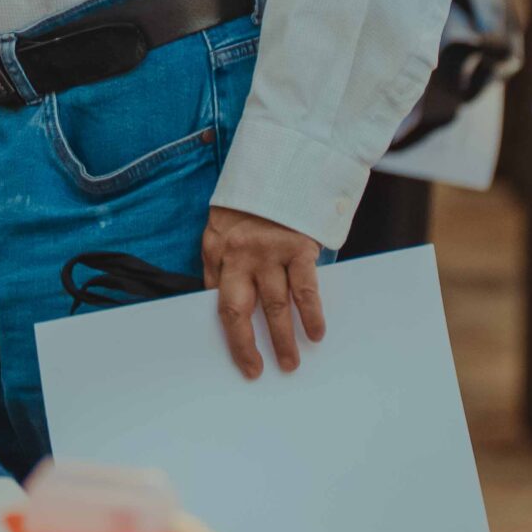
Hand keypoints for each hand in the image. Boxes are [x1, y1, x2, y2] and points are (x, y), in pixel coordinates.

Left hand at [201, 204, 325, 379]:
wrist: (282, 161)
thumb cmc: (250, 201)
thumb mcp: (222, 227)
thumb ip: (220, 262)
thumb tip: (219, 301)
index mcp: (215, 249)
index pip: (216, 300)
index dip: (225, 331)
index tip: (235, 355)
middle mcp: (238, 254)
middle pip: (238, 311)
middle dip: (247, 346)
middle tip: (257, 370)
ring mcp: (269, 252)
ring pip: (275, 306)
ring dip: (283, 338)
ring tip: (291, 361)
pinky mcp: (298, 247)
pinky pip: (305, 290)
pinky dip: (311, 315)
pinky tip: (315, 332)